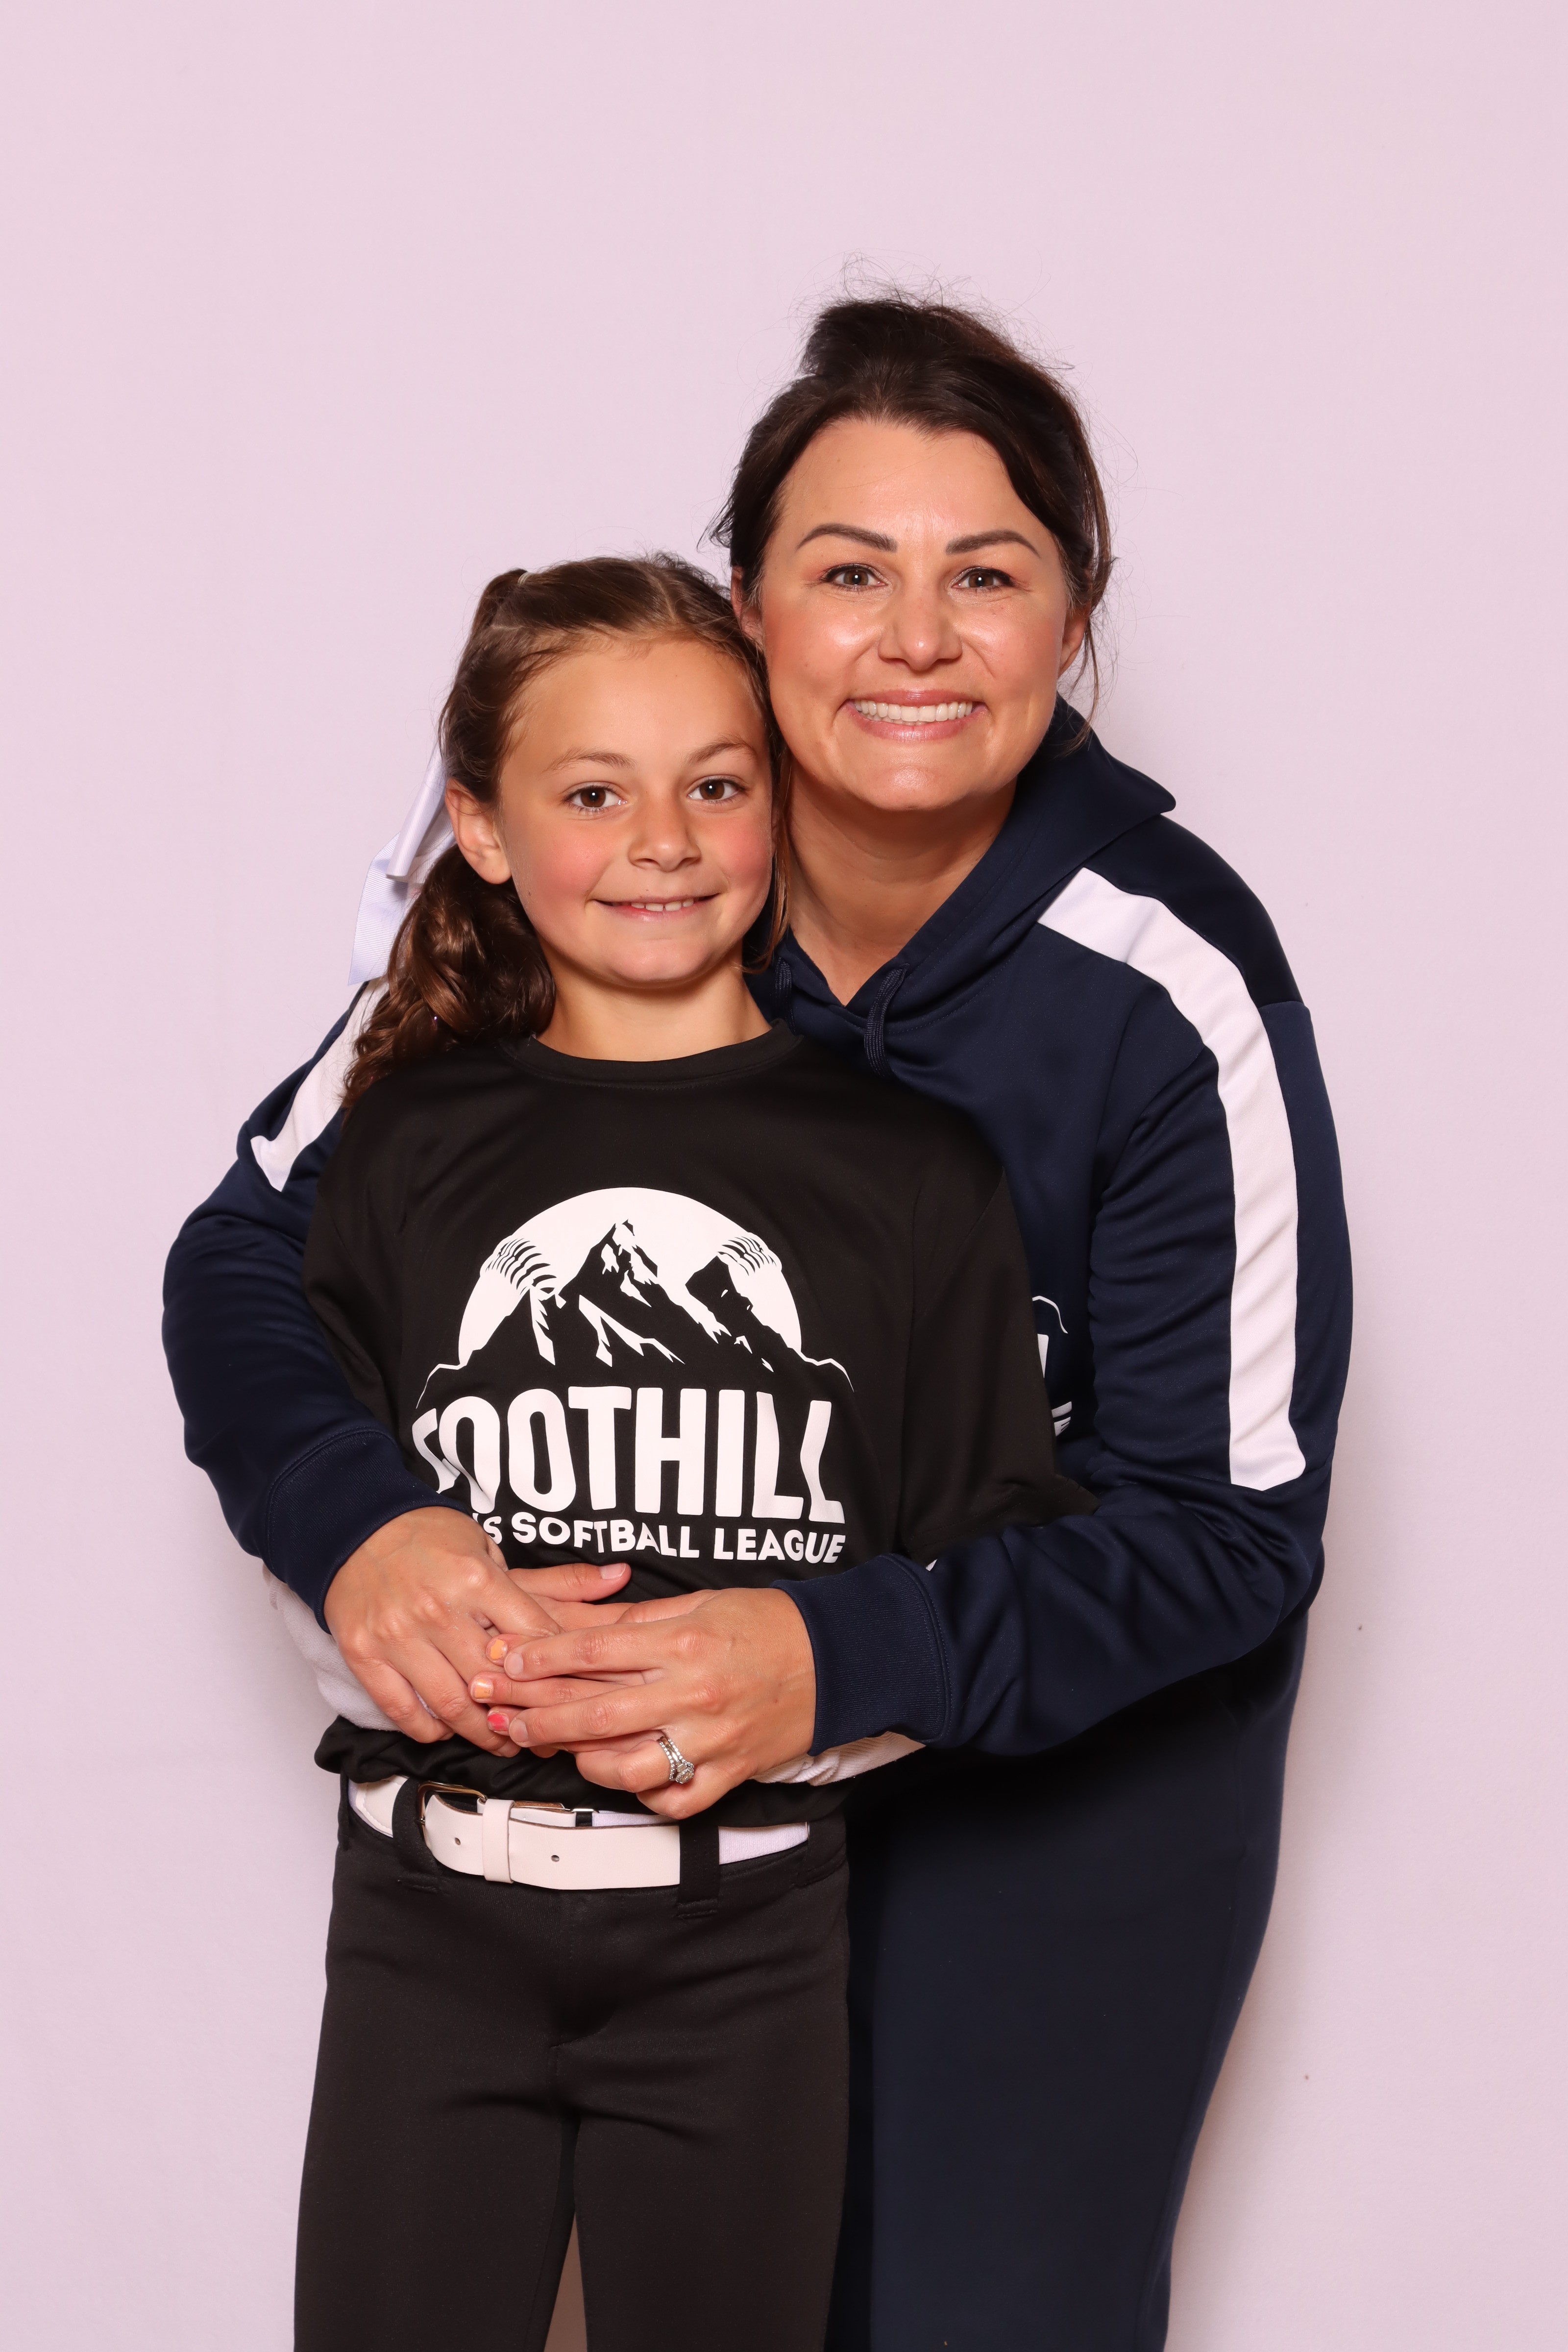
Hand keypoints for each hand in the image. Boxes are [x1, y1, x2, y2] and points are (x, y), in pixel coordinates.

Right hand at [323, 1509, 629, 1753]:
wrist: (354, 1527)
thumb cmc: (431, 1539)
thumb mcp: (495, 1550)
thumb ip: (558, 1579)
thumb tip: (621, 1577)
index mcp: (477, 1579)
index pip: (533, 1639)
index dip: (559, 1674)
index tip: (576, 1694)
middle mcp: (439, 1609)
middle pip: (495, 1682)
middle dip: (526, 1716)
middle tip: (546, 1735)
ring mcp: (399, 1635)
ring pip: (450, 1705)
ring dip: (482, 1733)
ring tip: (503, 1742)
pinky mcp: (364, 1655)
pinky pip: (403, 1710)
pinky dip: (429, 1729)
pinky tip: (447, 1730)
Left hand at [471, 1586, 816, 1813]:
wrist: (839, 1660)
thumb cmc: (768, 1624)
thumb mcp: (701, 1603)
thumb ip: (636, 1622)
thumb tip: (573, 1628)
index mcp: (683, 1642)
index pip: (591, 1652)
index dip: (539, 1657)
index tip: (504, 1660)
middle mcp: (692, 1694)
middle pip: (593, 1714)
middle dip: (534, 1713)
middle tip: (497, 1712)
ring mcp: (710, 1740)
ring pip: (624, 1768)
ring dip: (576, 1759)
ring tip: (551, 1746)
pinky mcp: (729, 1773)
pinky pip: (673, 1800)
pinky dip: (641, 1794)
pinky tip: (618, 1777)